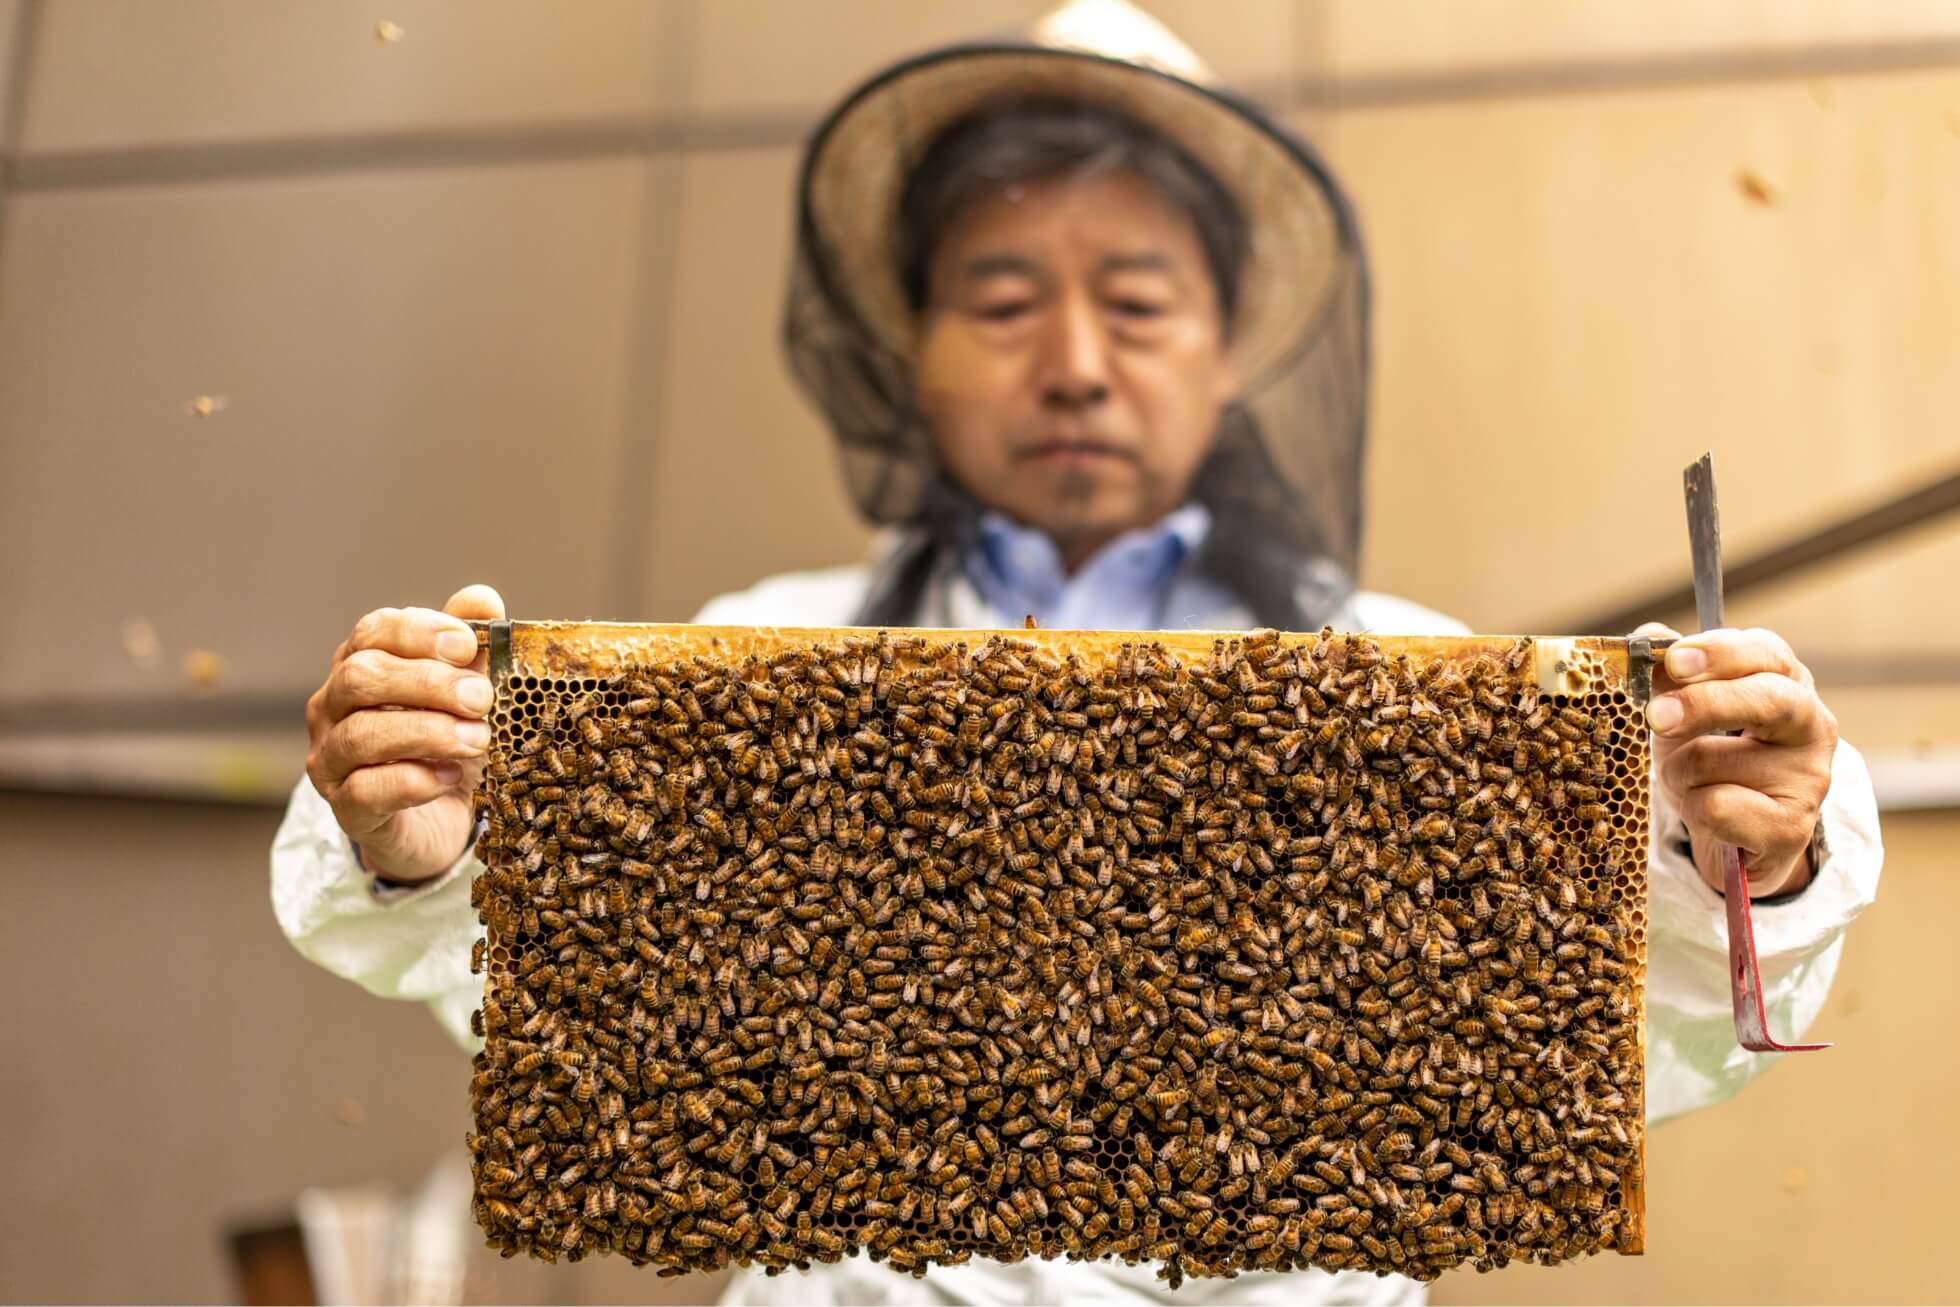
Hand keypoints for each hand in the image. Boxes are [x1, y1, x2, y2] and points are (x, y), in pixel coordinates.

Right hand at [306, 585, 504, 884]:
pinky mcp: (347, 810)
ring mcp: (332, 760)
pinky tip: (450, 777)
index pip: (372, 631)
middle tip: (480, 699)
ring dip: (428, 732)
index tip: (466, 645)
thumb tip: (481, 599)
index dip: (418, 633)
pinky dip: (414, 780)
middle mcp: (333, 708)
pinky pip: (366, 790)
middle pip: (361, 677)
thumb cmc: (448, 743)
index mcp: (361, 666)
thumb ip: (470, 645)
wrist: (442, 819)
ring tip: (477, 739)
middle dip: (428, 684)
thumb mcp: (466, 689)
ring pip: (361, 734)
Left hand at [1632, 623, 1836, 897]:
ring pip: (1711, 761)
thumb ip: (1669, 671)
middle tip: (1656, 716)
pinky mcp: (1792, 827)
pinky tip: (1707, 814)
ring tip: (1690, 782)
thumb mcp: (1686, 707)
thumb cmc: (1710, 755)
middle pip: (1768, 699)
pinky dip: (1691, 809)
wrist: (1736, 832)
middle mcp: (1811, 723)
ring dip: (1677, 772)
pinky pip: (1715, 808)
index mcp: (1785, 680)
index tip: (1674, 660)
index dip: (1718, 654)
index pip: (1764, 652)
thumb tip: (1647, 638)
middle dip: (1704, 704)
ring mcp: (1809, 777)